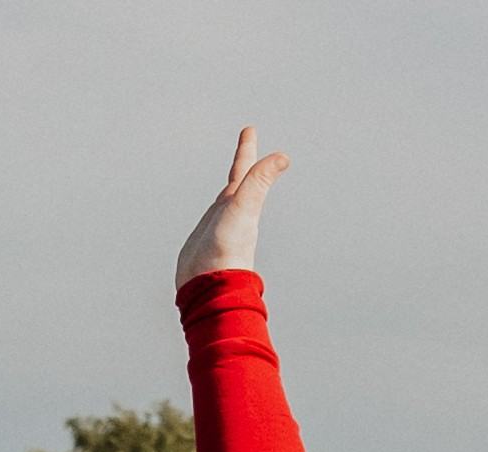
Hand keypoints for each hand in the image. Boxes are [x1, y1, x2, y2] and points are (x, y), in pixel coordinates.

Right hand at [178, 125, 287, 289]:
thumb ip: (259, 182)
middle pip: (239, 181)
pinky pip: (211, 218)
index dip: (246, 149)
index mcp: (239, 204)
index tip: (249, 129)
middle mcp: (231, 213)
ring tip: (234, 177)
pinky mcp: (203, 242)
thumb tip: (284, 157)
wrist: (209, 287)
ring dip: (231, 186)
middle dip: (242, 161)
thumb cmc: (227, 250)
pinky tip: (215, 214)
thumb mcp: (243, 209)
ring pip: (226, 199)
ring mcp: (218, 227)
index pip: (246, 170)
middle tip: (245, 141)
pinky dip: (214, 209)